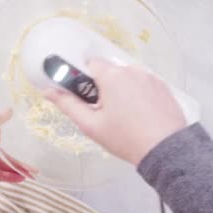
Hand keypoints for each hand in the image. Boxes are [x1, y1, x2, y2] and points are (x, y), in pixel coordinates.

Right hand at [44, 60, 186, 165]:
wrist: (165, 149)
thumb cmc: (125, 138)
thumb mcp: (91, 124)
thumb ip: (68, 104)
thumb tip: (47, 91)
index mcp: (112, 75)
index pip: (91, 63)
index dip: (85, 78)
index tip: (85, 95)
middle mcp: (132, 70)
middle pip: (110, 70)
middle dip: (104, 85)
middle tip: (104, 110)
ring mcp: (150, 77)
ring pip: (128, 77)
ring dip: (122, 89)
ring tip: (125, 115)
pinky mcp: (163, 86)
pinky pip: (144, 84)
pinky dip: (139, 94)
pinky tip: (140, 114)